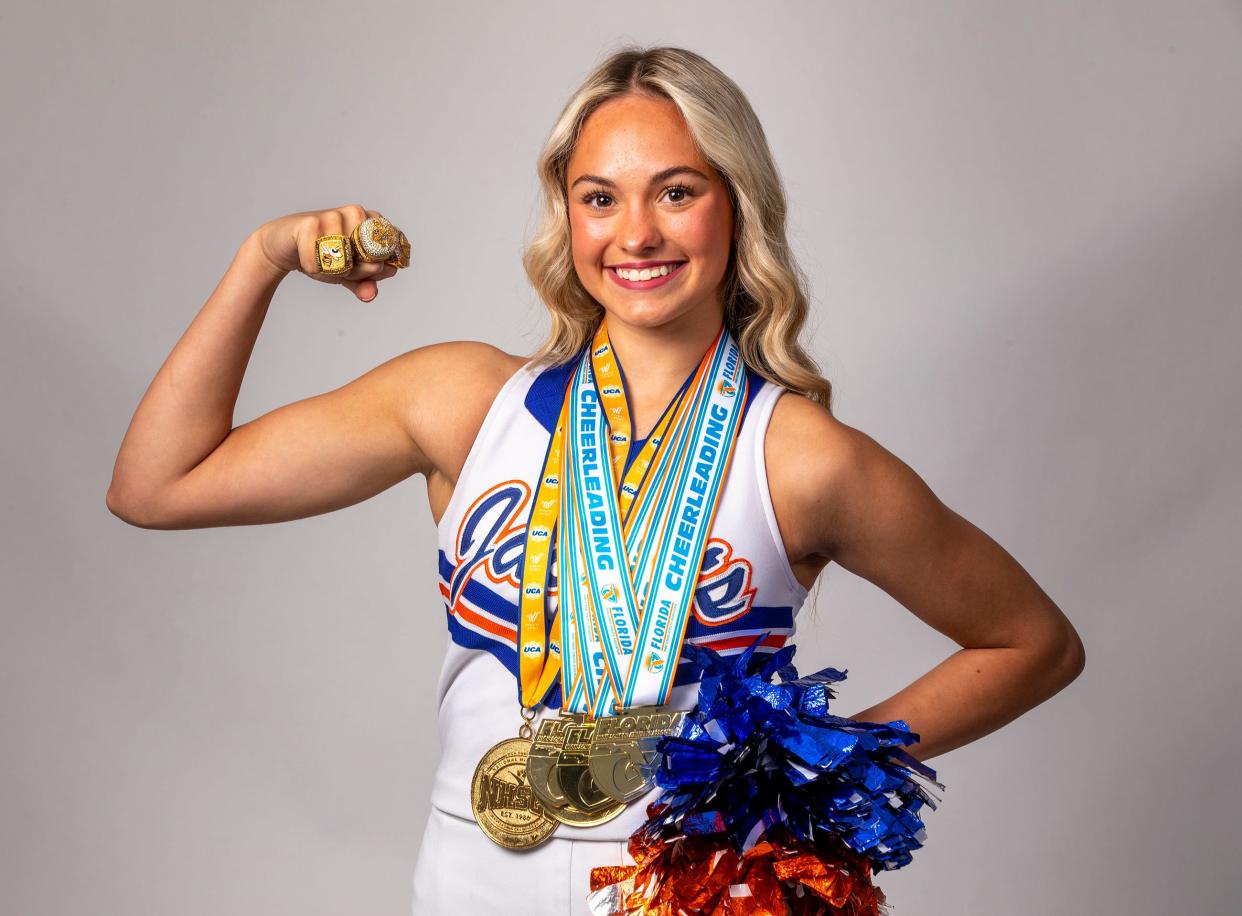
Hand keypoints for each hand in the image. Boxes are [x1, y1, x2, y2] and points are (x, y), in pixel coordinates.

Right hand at [252, 204, 401, 300]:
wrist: (285, 247)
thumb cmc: (324, 256)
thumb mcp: (348, 274)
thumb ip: (364, 284)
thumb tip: (371, 294)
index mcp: (373, 223)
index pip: (387, 254)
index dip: (373, 270)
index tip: (357, 270)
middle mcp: (356, 213)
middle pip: (370, 256)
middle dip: (355, 272)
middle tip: (338, 269)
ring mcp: (334, 214)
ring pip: (345, 258)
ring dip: (332, 271)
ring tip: (321, 263)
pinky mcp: (310, 221)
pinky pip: (320, 260)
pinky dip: (313, 268)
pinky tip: (307, 261)